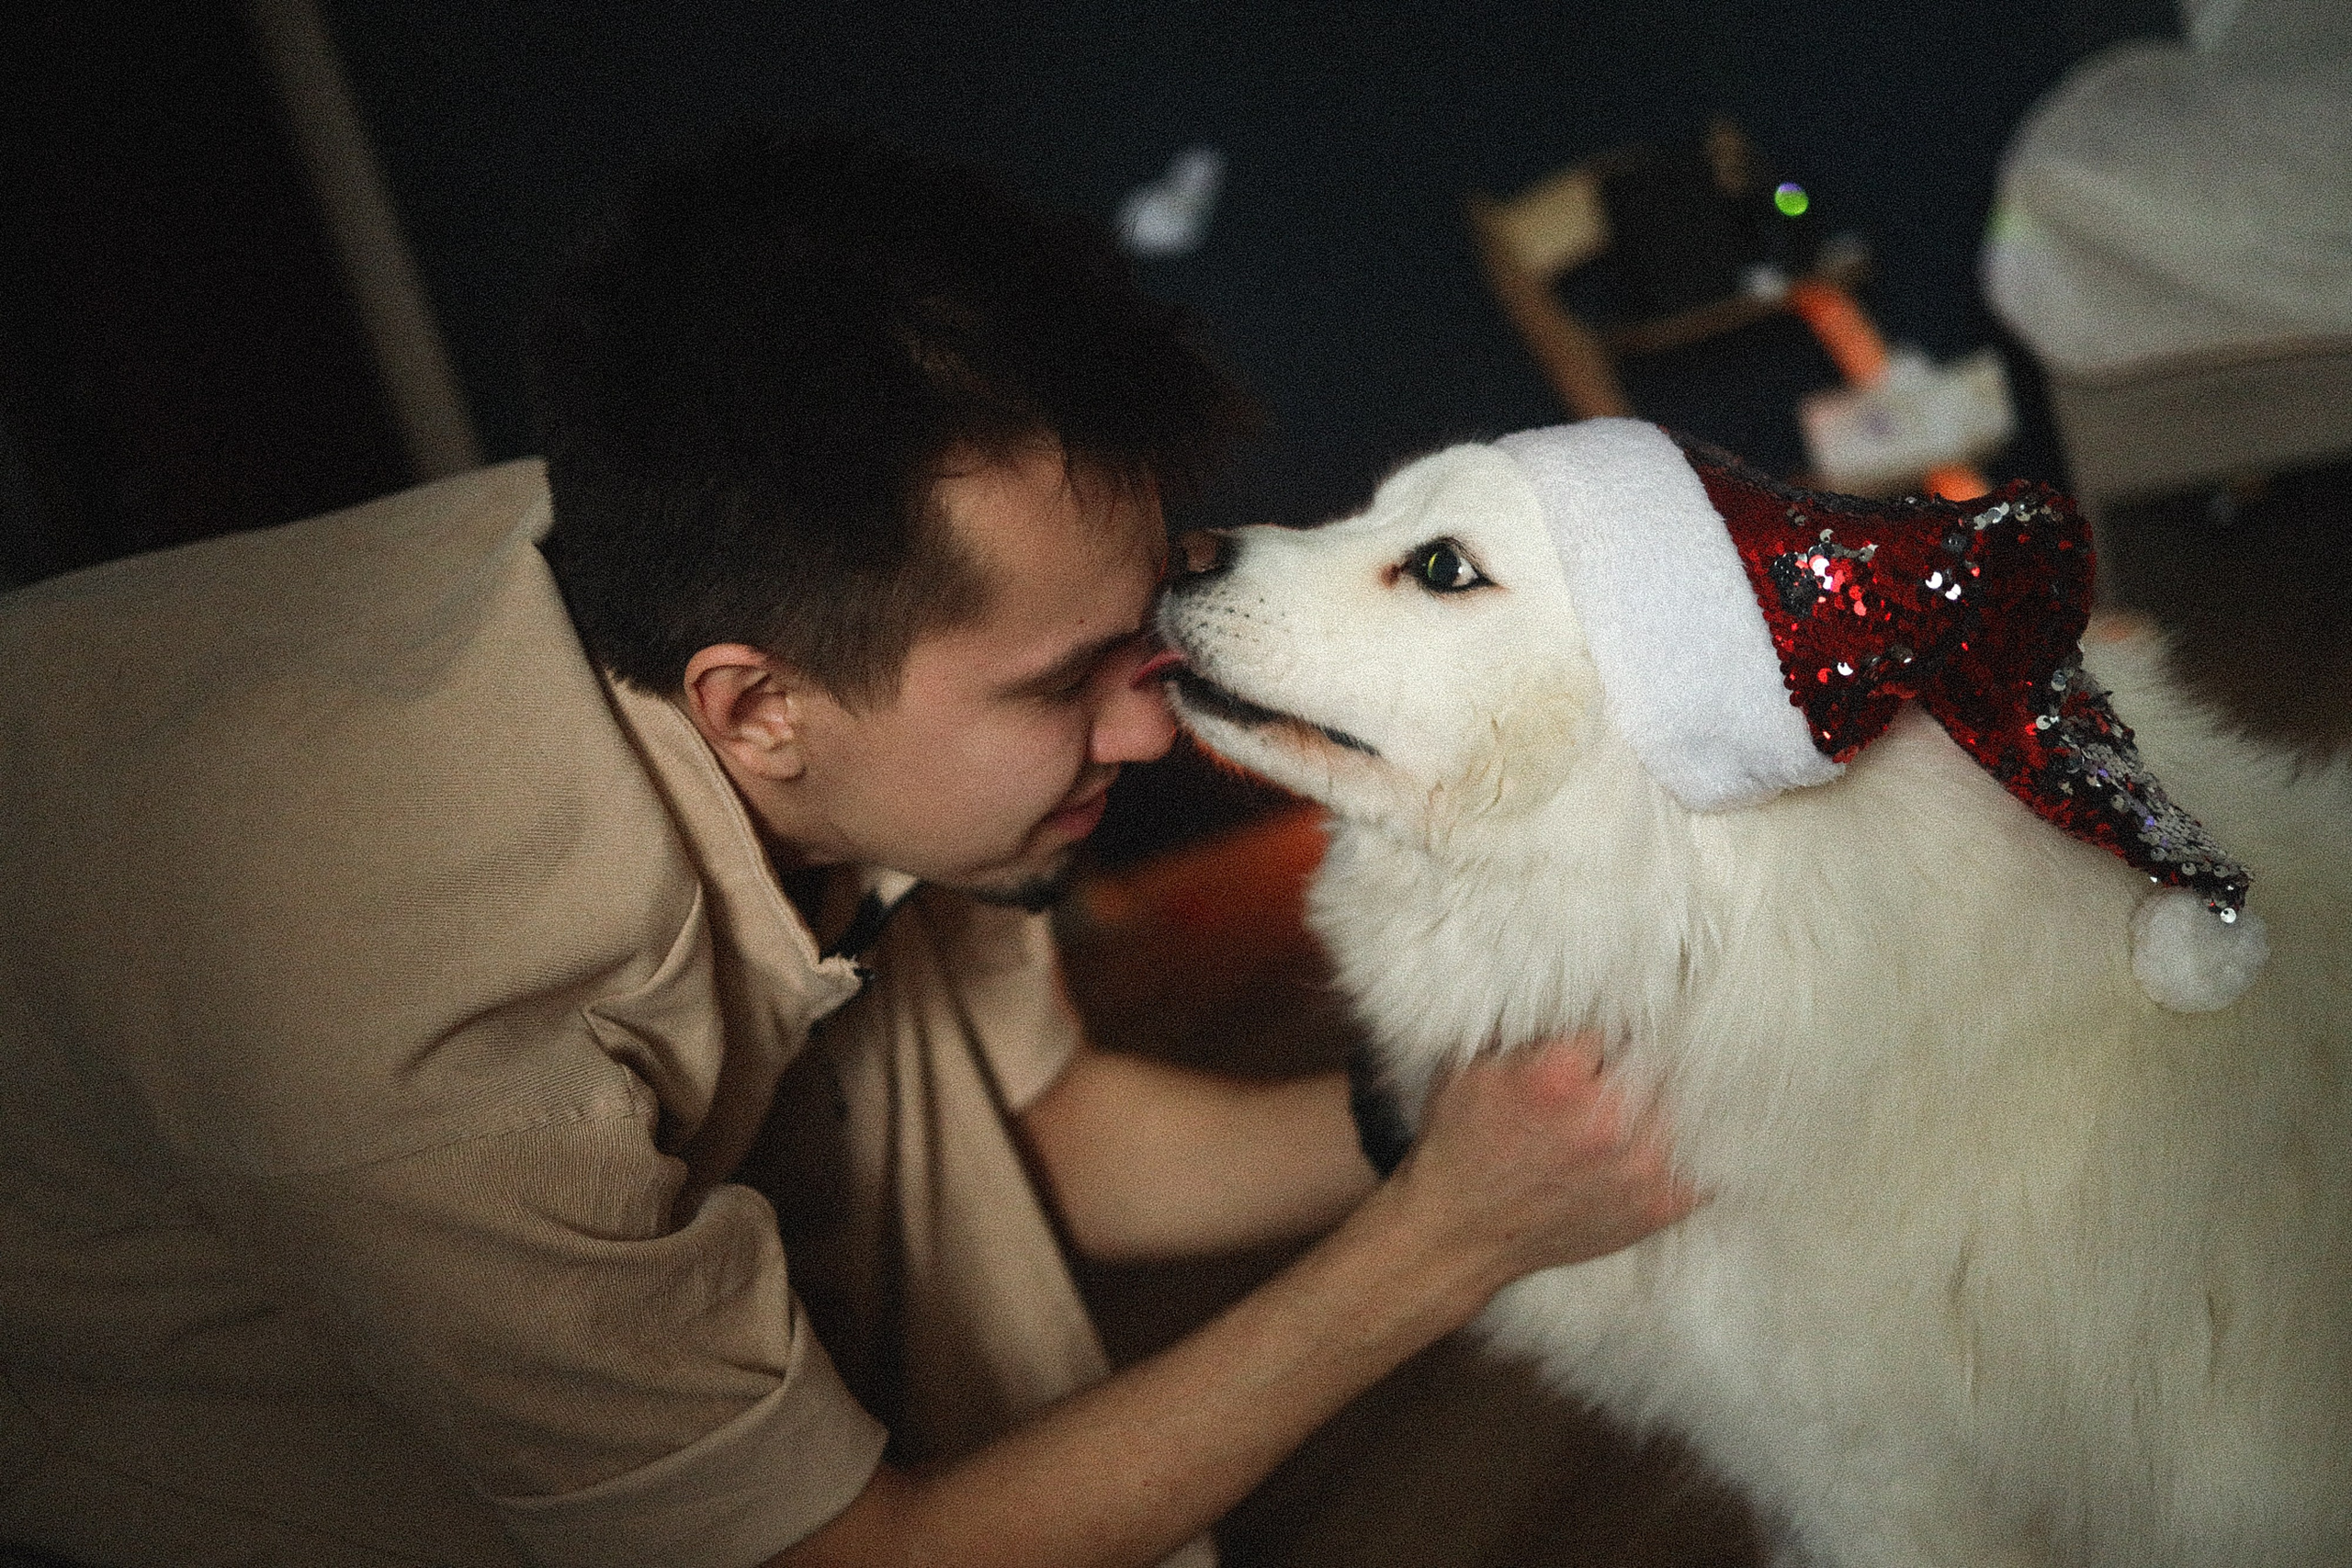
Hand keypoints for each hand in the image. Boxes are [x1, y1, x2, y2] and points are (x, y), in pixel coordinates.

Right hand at [1387, 1034, 1699, 1297]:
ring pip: (1682, 1106)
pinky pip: (1701, 1165)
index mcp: (1558, 1077)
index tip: (1601, 1038)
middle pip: (1656, 1061)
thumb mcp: (1469, 1064)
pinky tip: (1662, 1142)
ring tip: (1633, 1109)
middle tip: (1615, 1075)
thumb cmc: (1458, 1145)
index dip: (1604, 1029)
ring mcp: (1639, 1170)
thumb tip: (1569, 988)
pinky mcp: (1657, 1208)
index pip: (1616, 1021)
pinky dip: (1688, 1150)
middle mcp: (1606, 1122)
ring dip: (1661, 1104)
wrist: (1458, 1231)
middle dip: (1636, 1063)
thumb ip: (1524, 1025)